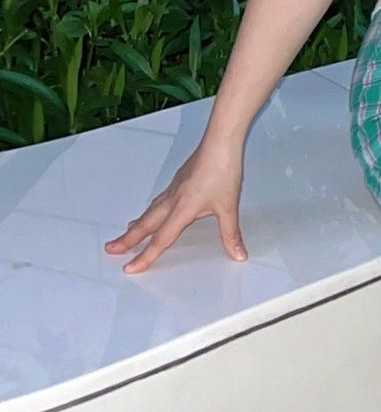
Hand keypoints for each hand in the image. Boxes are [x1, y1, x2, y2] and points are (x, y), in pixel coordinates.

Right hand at [104, 138, 248, 274]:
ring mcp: (173, 189)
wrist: (220, 143)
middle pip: (145, 225)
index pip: (160, 239)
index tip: (130, 268)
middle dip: (127, 240)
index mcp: (182, 209)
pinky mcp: (177, 181)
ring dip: (136, 225)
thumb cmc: (223, 169)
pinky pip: (157, 201)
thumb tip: (237, 253)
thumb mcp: (229, 207)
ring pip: (149, 212)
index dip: (145, 256)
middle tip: (111, 249)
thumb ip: (231, 233)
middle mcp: (173, 200)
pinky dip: (149, 211)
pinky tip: (151, 211)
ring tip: (126, 234)